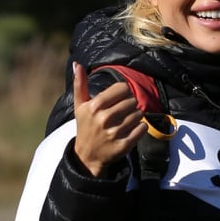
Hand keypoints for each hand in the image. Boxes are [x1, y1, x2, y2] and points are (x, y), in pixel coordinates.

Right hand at [71, 61, 147, 176]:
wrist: (87, 155)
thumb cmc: (85, 126)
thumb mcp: (80, 105)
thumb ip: (80, 84)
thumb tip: (77, 64)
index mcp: (94, 106)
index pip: (123, 88)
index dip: (124, 92)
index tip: (119, 99)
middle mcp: (104, 119)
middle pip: (132, 101)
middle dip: (130, 105)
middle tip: (122, 112)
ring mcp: (114, 133)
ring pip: (139, 114)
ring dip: (135, 117)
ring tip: (126, 121)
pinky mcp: (124, 145)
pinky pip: (142, 128)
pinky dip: (140, 128)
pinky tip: (131, 130)